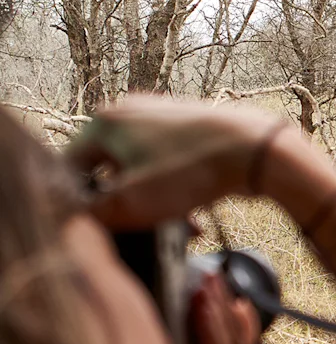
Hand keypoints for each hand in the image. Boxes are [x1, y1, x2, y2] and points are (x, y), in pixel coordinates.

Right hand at [65, 95, 284, 228]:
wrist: (256, 149)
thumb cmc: (189, 171)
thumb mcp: (130, 202)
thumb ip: (94, 212)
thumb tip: (79, 216)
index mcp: (105, 122)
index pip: (72, 166)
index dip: (83, 202)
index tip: (101, 227)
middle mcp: (131, 112)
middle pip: (112, 170)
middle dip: (127, 206)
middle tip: (143, 232)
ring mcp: (164, 118)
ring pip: (146, 171)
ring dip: (157, 204)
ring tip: (179, 231)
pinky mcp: (193, 129)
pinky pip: (173, 166)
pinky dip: (178, 192)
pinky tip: (196, 222)